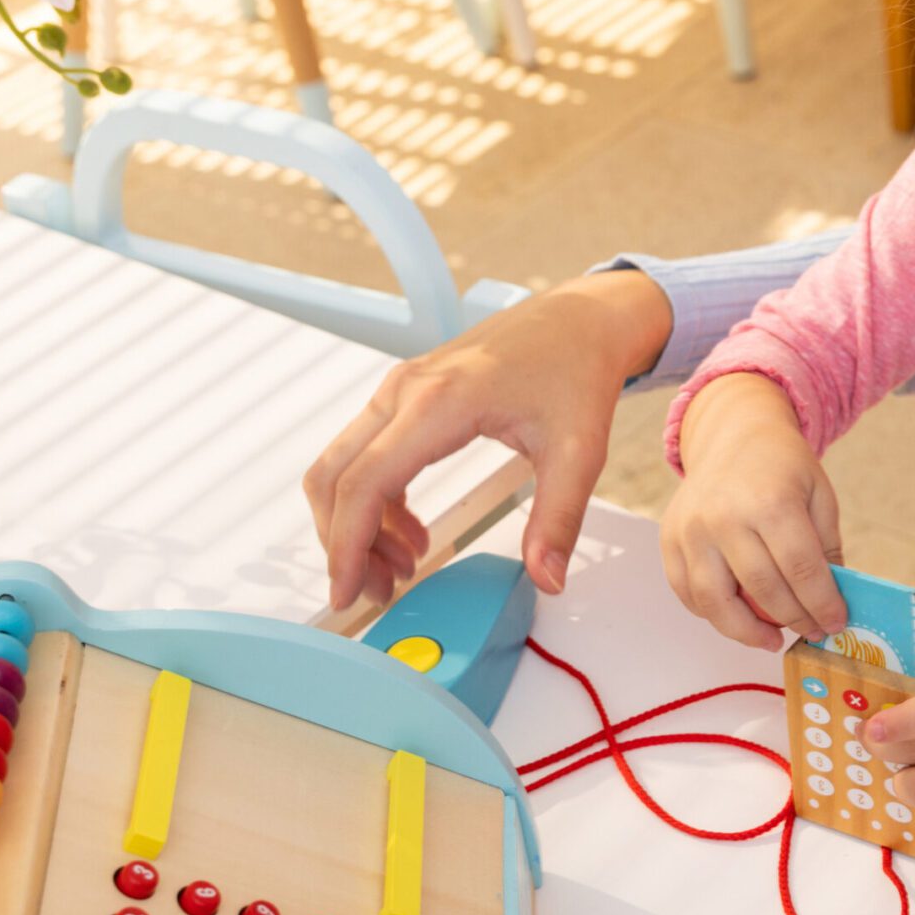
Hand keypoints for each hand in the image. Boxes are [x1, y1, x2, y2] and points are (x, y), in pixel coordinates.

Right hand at [306, 271, 671, 609]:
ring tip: (401, 570)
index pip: (364, 485)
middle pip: (335, 478)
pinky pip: (365, 455)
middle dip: (344, 544)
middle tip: (377, 592)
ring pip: (343, 468)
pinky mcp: (404, 395)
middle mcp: (404, 391)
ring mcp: (399, 389)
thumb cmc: (575, 370)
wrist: (578, 320)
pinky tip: (411, 534)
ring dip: (357, 525)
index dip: (347, 547)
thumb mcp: (579, 451)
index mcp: (437, 403)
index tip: (346, 594)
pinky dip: (375, 502)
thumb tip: (547, 578)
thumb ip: (559, 518)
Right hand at [659, 373, 850, 646]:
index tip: (834, 623)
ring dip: (747, 632)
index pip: (800, 569)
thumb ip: (827, 548)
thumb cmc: (782, 467)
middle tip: (811, 632)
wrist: (733, 435)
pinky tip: (738, 618)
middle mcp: (725, 517)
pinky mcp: (669, 541)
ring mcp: (692, 530)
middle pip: (762, 590)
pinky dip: (712, 615)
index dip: (821, 604)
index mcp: (770, 502)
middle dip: (793, 620)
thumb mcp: (819, 496)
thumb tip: (831, 603)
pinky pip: (687, 593)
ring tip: (771, 639)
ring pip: (715, 602)